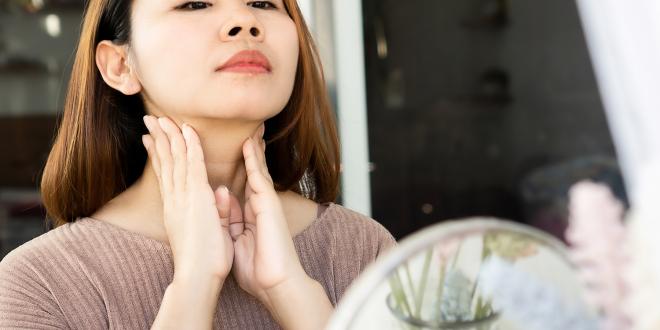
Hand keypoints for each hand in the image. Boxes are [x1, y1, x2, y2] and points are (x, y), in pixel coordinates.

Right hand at [141, 115, 232, 286]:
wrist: (197, 277)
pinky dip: (189, 145)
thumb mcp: (208, 230)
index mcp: (175, 210)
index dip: (159, 155)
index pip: (166, 176)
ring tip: (160, 117)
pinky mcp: (196, 196)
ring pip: (175, 159)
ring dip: (169, 135)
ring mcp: (183, 197)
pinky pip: (192, 164)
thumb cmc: (204, 262)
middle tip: (150, 120)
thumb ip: (213, 210)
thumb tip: (220, 193)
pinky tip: (187, 130)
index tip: (152, 139)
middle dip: (158, 139)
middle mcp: (174, 201)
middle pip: (165, 163)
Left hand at [228, 124, 308, 306]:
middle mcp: (259, 205)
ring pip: (257, 169)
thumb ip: (230, 219)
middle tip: (247, 129)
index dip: (238, 166)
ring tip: (251, 127)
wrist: (276, 285)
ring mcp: (265, 203)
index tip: (233, 150)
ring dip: (253, 147)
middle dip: (249, 151)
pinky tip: (250, 144)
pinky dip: (254, 160)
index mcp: (250, 214)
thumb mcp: (236, 241)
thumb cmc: (258, 271)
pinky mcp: (269, 205)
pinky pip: (259, 177)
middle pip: (252, 171)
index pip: (243, 183)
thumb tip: (223, 199)